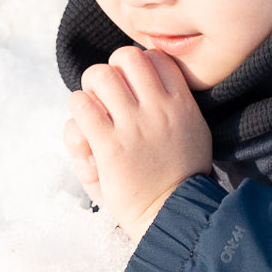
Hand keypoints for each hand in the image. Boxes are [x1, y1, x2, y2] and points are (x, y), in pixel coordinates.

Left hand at [64, 45, 211, 243]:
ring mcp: (133, 126)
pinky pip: (81, 107)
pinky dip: (77, 116)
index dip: (138, 67)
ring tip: (92, 114)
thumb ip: (175, 106)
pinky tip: (84, 134)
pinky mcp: (109, 146)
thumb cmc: (180, 178)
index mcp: (182, 104)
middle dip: (110, 72)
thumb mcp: (194, 133)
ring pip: (99, 75)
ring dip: (89, 91)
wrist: (173, 216)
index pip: (156, 57)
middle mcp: (158, 108)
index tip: (132, 89)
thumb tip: (151, 87)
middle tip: (107, 97)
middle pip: (125, 55)